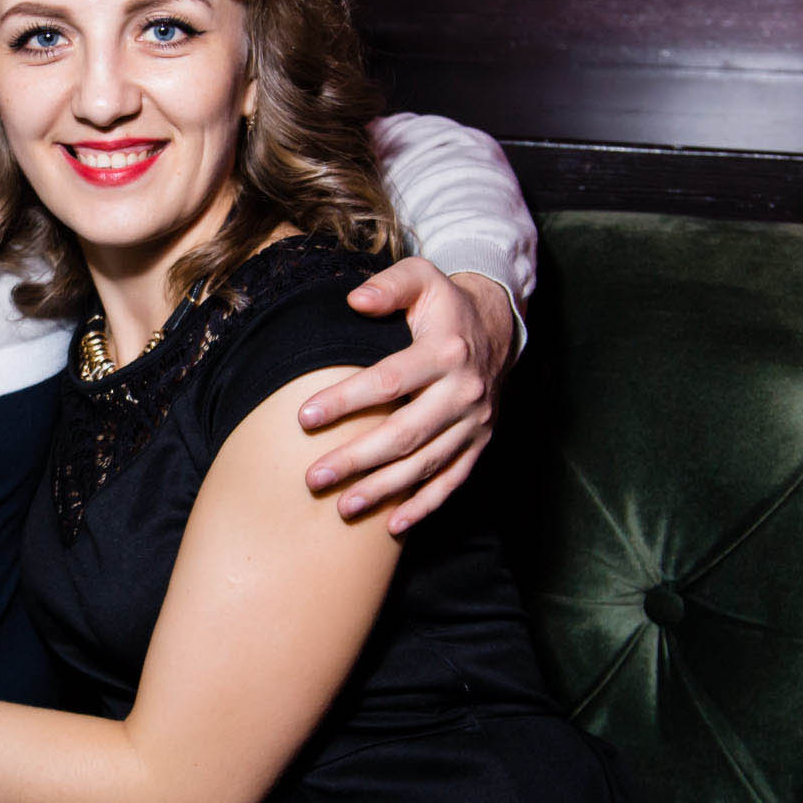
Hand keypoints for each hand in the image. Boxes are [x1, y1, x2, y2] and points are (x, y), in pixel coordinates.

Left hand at [298, 260, 517, 533]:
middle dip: (357, 459)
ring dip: (384, 490)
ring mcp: (475, 423)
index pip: (389, 381)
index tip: (304, 418)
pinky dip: (424, 505)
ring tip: (343, 506)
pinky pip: (453, 481)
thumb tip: (355, 299)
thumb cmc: (444, 304)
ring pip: (427, 464)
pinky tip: (393, 524)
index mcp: (446, 351)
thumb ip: (389, 285)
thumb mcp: (422, 278)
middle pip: (406, 433)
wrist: (498, 327)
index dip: (345, 400)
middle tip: (314, 478)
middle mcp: (464, 391)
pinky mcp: (480, 443)